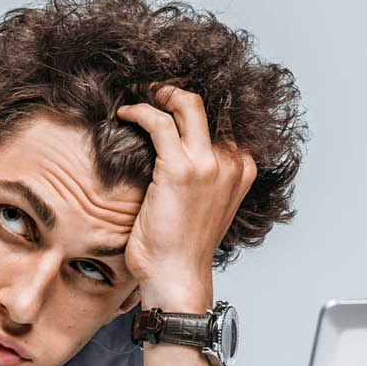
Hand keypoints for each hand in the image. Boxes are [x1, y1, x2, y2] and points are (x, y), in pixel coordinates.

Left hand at [116, 83, 257, 306]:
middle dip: (173, 91)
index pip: (219, 121)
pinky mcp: (181, 168)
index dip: (189, 107)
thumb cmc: (181, 247)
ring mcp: (209, 164)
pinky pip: (160, 123)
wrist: (177, 275)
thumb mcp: (202, 206)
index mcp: (241, 169)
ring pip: (186, 104)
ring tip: (135, 95)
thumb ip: (202, 178)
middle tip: (148, 90)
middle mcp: (231, 162)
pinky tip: (125, 114)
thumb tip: (174, 155)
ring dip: (157, 94)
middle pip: (205, 105)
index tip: (165, 103)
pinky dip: (140, 112)